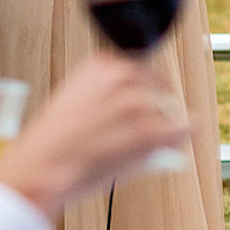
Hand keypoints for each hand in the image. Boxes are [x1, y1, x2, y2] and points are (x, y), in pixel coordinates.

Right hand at [0, 55, 192, 215]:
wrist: (42, 167)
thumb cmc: (51, 142)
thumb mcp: (73, 97)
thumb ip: (106, 91)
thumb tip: (138, 102)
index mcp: (104, 63)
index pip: (143, 67)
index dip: (141, 90)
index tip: (134, 107)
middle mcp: (124, 75)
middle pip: (161, 86)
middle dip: (154, 108)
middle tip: (132, 131)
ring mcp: (139, 103)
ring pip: (172, 110)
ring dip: (161, 128)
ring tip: (134, 145)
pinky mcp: (150, 132)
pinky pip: (187, 127)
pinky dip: (178, 139)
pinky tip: (162, 150)